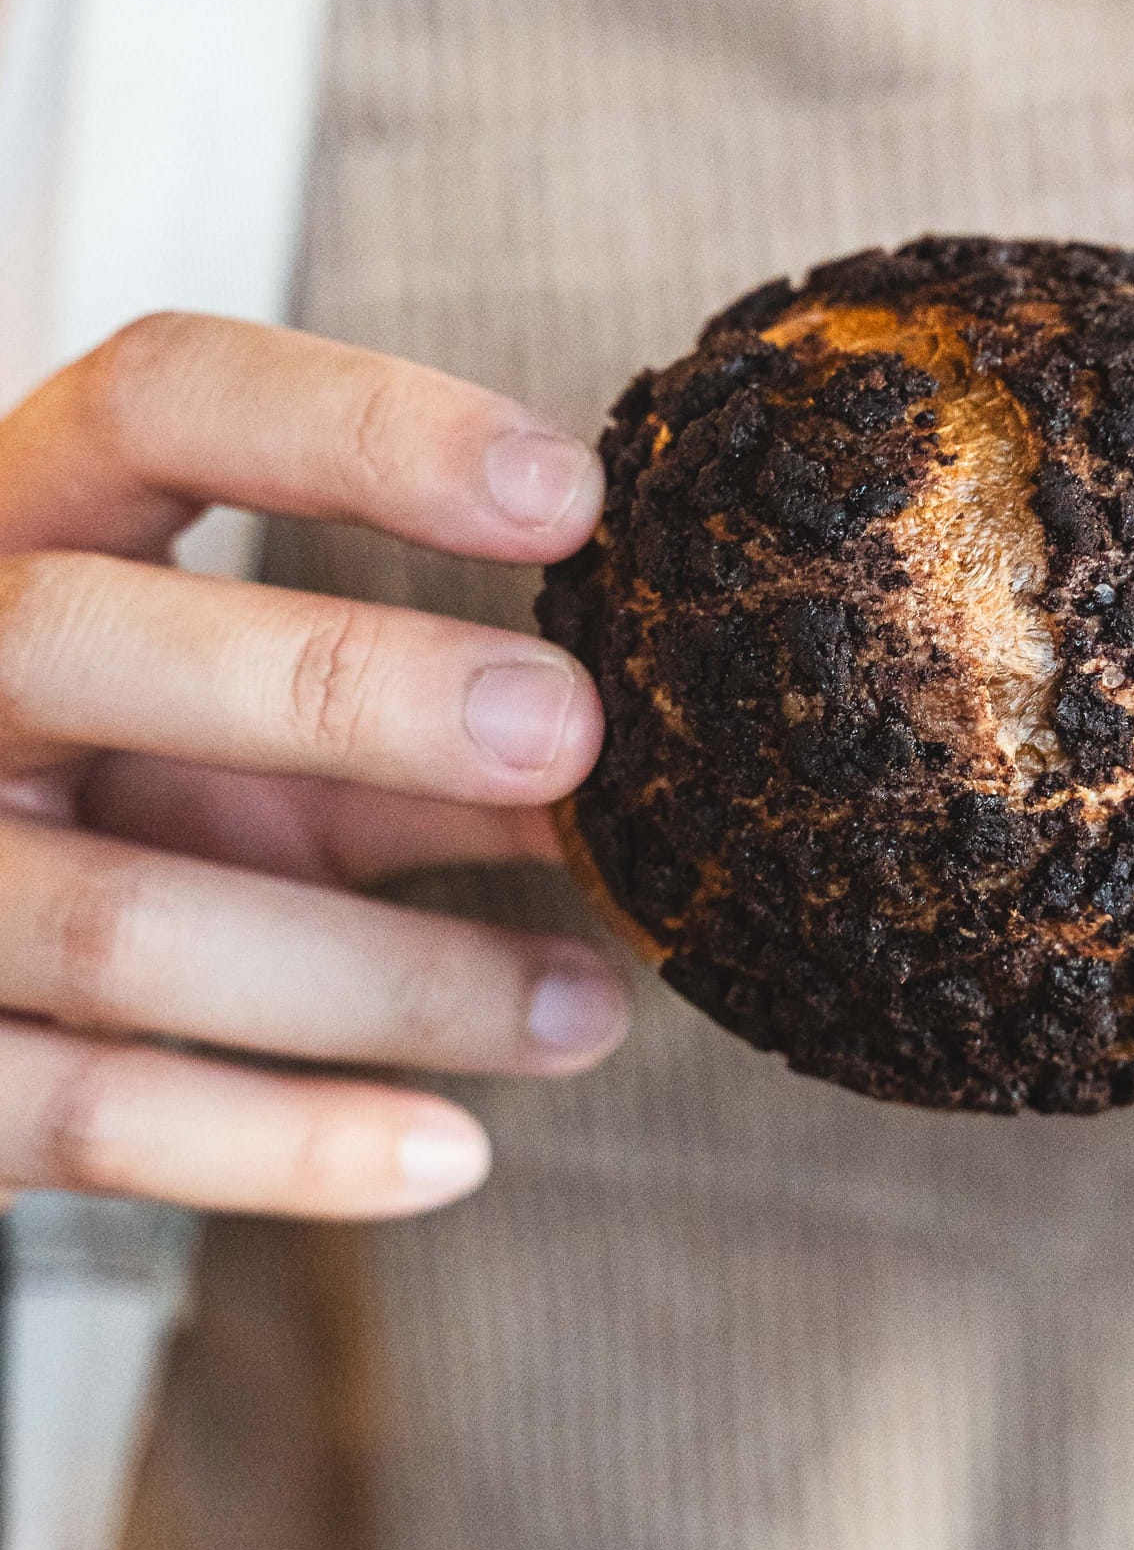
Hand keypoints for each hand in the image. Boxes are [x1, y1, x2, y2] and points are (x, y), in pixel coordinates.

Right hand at [0, 314, 628, 1219]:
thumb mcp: (248, 735)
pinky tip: (449, 1148)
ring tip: (591, 1005)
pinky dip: (286, 1146)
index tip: (573, 495)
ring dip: (391, 974)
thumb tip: (653, 763)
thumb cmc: (127, 799)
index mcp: (19, 525)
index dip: (362, 428)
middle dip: (345, 685)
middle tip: (571, 735)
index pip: (161, 402)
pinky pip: (87, 1114)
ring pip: (123, 921)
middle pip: (82, 636)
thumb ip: (407, 725)